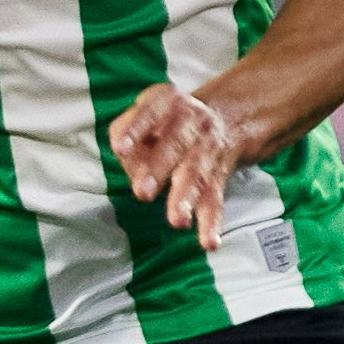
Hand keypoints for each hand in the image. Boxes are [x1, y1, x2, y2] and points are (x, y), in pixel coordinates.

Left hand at [109, 82, 242, 247]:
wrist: (223, 117)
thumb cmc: (167, 119)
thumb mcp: (146, 110)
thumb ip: (126, 132)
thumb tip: (125, 158)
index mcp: (168, 102)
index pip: (149, 112)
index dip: (135, 129)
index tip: (120, 149)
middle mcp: (192, 123)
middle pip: (175, 146)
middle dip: (158, 169)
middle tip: (142, 192)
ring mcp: (207, 150)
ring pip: (196, 174)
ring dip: (186, 198)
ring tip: (178, 220)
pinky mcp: (217, 175)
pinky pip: (214, 199)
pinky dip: (211, 222)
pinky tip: (208, 241)